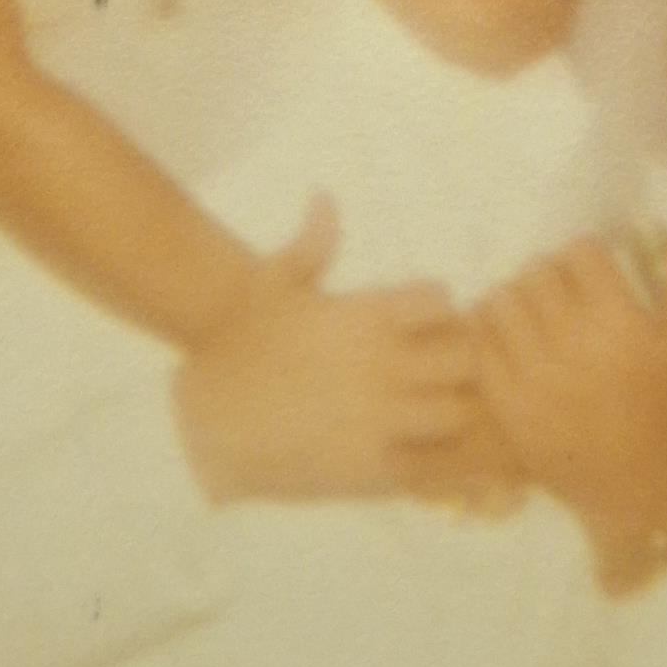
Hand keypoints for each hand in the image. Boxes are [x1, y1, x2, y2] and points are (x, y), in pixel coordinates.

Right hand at [177, 204, 477, 505]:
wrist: (201, 412)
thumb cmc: (236, 340)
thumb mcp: (269, 280)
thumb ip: (310, 243)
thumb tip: (323, 198)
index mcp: (365, 316)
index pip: (441, 301)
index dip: (436, 309)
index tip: (418, 321)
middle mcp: (380, 367)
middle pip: (465, 358)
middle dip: (455, 361)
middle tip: (430, 368)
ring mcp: (379, 420)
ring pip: (457, 414)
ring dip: (446, 410)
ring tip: (418, 410)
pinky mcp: (367, 469)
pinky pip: (426, 464)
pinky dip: (421, 455)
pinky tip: (394, 447)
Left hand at [474, 215, 666, 592]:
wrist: (638, 485)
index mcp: (620, 326)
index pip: (580, 253)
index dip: (588, 260)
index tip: (596, 279)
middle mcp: (573, 348)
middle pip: (538, 271)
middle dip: (552, 277)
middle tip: (566, 299)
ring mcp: (533, 378)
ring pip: (503, 300)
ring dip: (518, 301)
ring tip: (538, 319)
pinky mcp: (505, 403)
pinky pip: (480, 343)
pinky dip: (491, 334)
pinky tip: (514, 344)